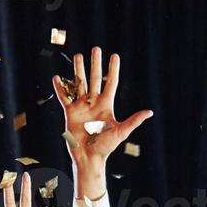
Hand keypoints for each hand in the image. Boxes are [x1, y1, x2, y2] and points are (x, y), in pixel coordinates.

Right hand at [52, 48, 152, 191]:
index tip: (114, 56)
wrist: (89, 157)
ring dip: (79, 70)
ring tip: (78, 55)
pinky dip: (60, 88)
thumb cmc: (106, 146)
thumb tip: (149, 112)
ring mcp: (81, 107)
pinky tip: (57, 78)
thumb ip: (134, 120)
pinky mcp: (70, 113)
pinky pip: (64, 98)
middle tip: (96, 49)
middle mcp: (94, 103)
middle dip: (95, 64)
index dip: (113, 70)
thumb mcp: (121, 131)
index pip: (111, 83)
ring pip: (80, 84)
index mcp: (106, 105)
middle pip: (95, 79)